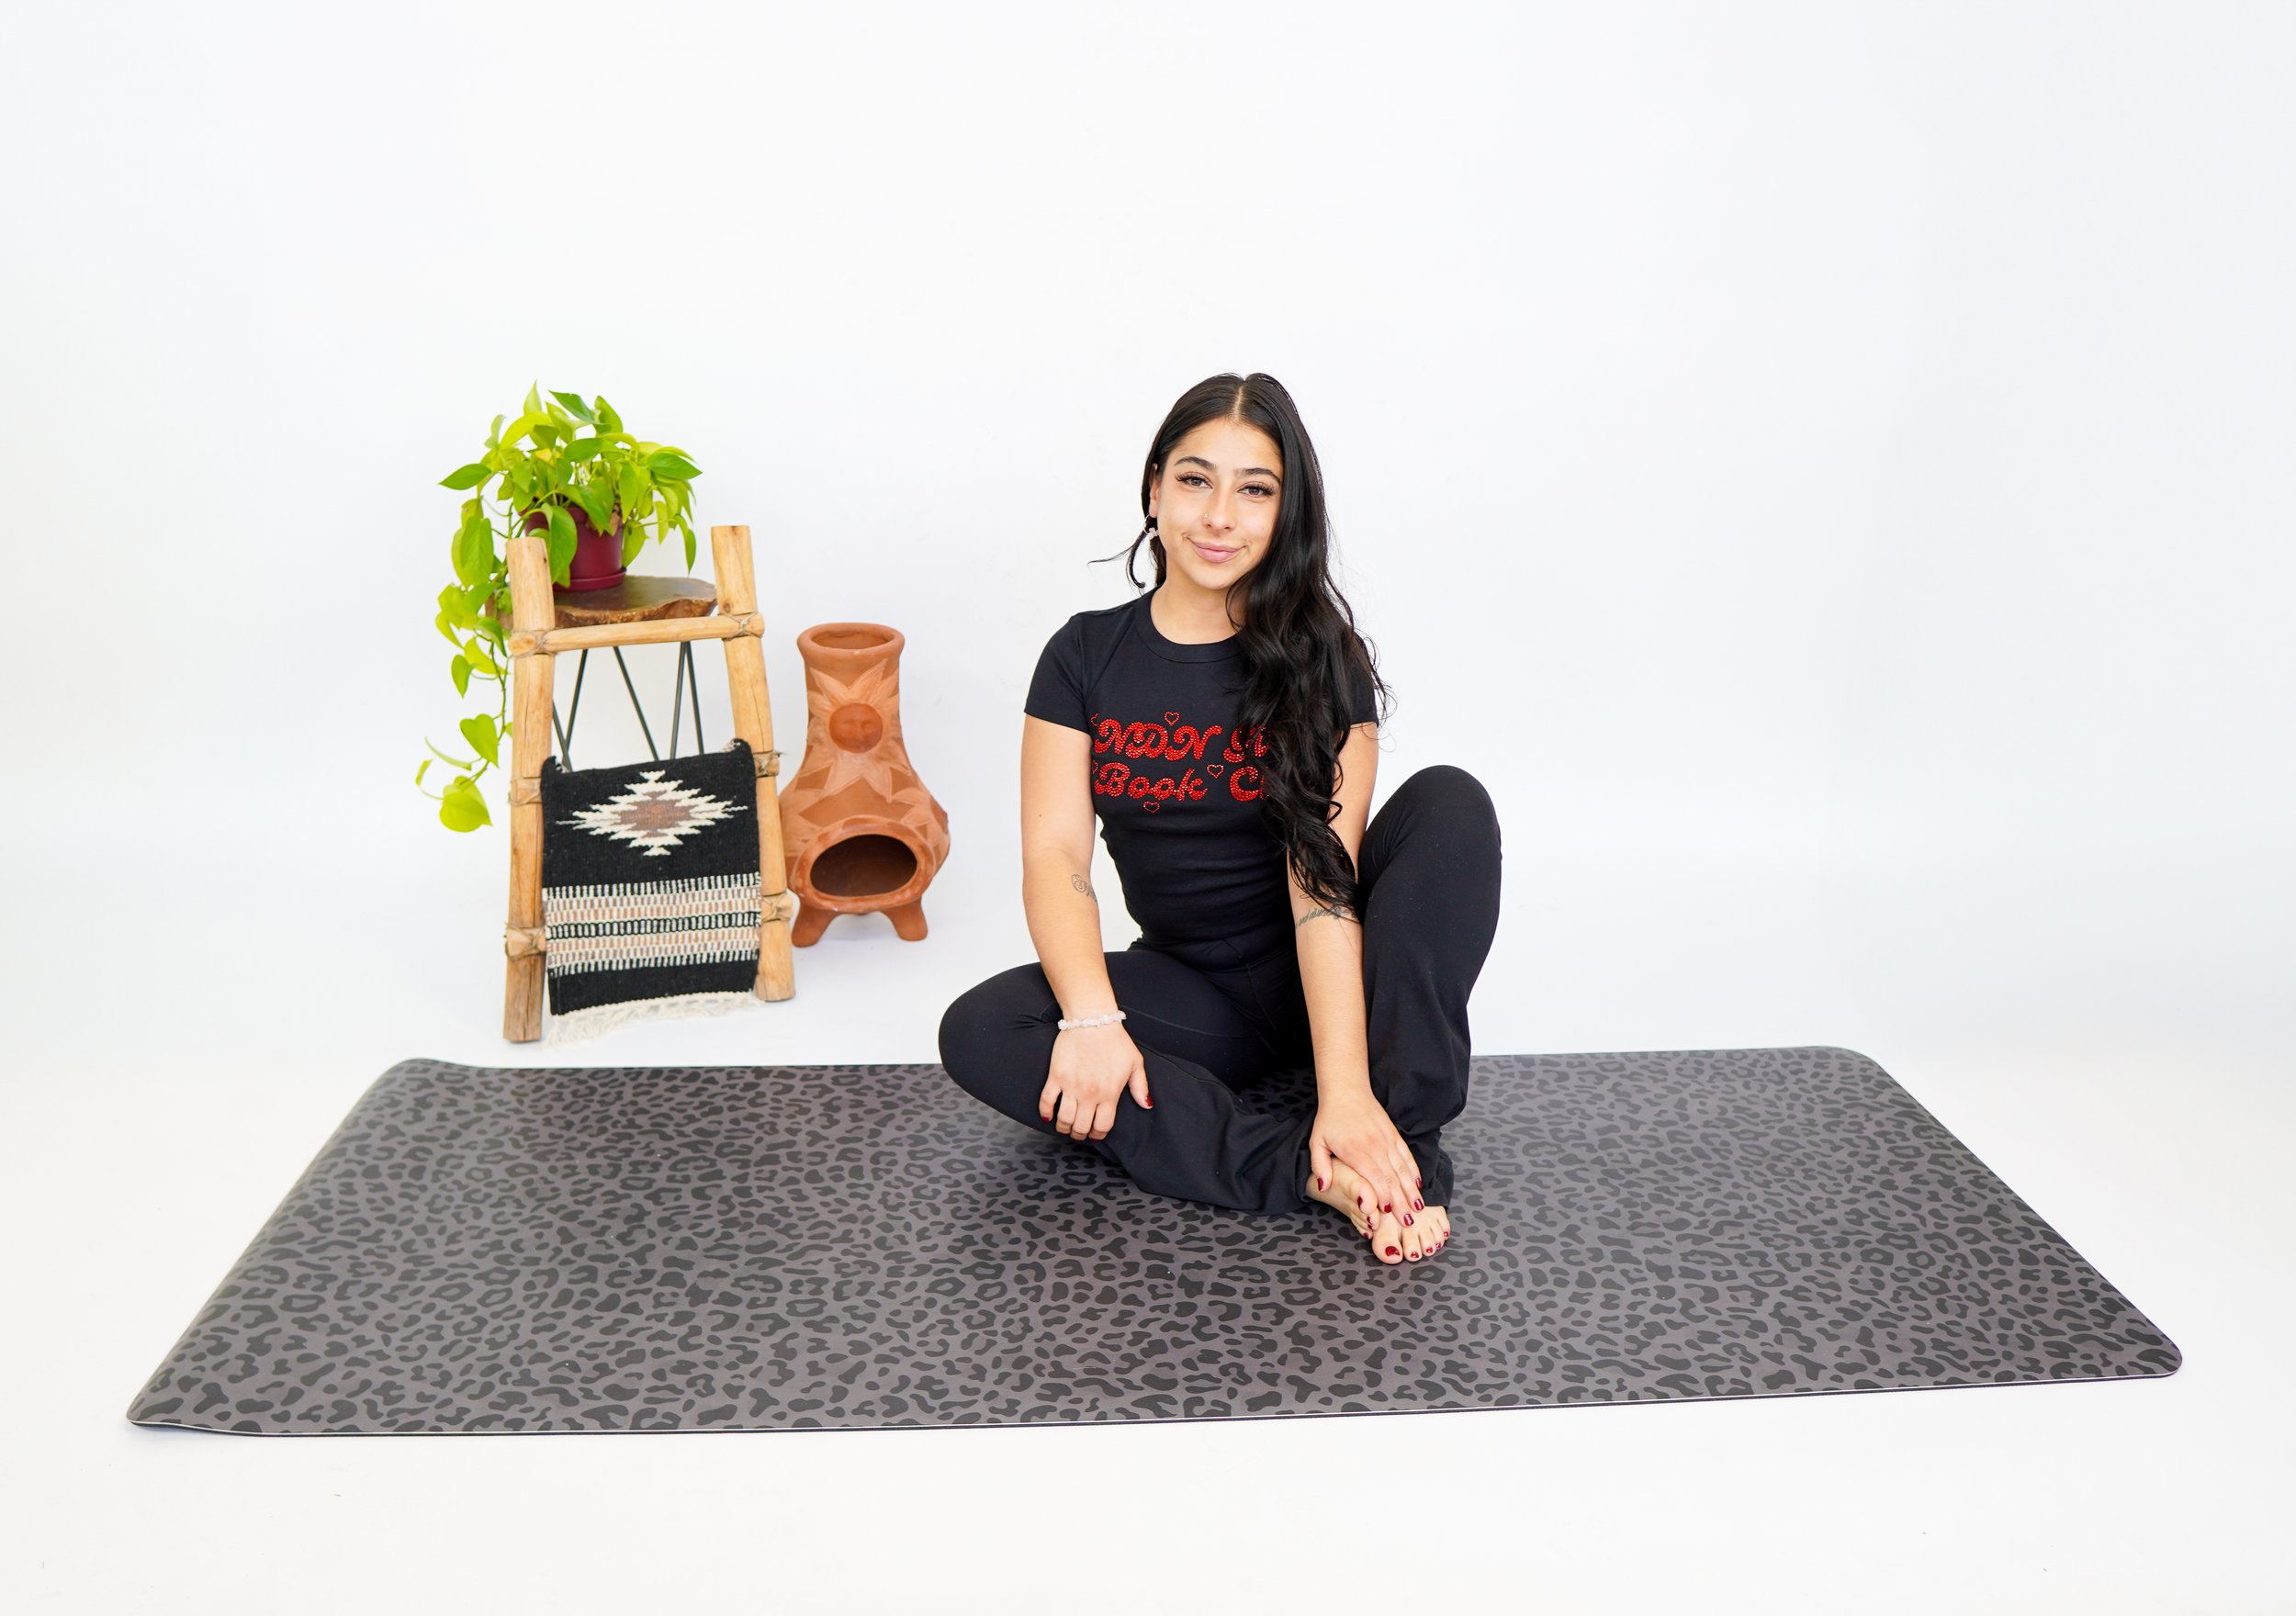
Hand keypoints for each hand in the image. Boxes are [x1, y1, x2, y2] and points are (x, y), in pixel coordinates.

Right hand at [1040, 1021, 1151, 1140]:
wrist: (1093, 1020)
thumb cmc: (1115, 1040)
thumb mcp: (1135, 1063)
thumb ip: (1140, 1087)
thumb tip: (1147, 1105)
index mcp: (1110, 1093)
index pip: (1103, 1126)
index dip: (1098, 1135)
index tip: (1095, 1135)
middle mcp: (1090, 1094)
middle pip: (1081, 1126)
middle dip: (1080, 1134)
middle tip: (1079, 1132)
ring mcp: (1071, 1086)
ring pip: (1064, 1119)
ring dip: (1064, 1128)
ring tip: (1065, 1127)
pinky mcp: (1056, 1076)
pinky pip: (1046, 1101)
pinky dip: (1045, 1112)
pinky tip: (1048, 1116)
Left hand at [1309, 1085, 1421, 1227]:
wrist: (1347, 1091)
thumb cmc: (1330, 1119)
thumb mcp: (1317, 1142)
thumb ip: (1320, 1166)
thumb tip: (1324, 1187)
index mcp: (1356, 1151)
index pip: (1374, 1177)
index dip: (1383, 1196)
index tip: (1388, 1212)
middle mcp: (1375, 1146)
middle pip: (1392, 1178)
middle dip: (1401, 1201)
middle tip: (1408, 1221)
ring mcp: (1387, 1140)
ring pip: (1403, 1169)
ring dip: (1411, 1190)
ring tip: (1418, 1208)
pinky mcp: (1394, 1135)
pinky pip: (1407, 1156)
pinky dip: (1414, 1172)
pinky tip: (1418, 1185)